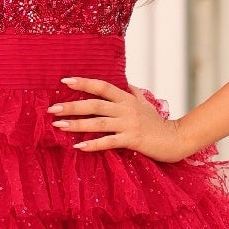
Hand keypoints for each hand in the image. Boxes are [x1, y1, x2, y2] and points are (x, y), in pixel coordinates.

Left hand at [47, 78, 193, 161]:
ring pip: (98, 123)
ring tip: (58, 125)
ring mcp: (128, 124)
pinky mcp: (132, 140)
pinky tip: (78, 146)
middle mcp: (126, 109)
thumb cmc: (157, 123)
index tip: (64, 81)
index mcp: (127, 98)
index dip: (84, 83)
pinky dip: (92, 144)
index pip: (102, 86)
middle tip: (52, 108)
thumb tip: (123, 82)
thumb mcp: (145, 103)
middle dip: (72, 105)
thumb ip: (131, 92)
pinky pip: (108, 142)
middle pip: (95, 104)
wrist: (175, 139)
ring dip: (76, 124)